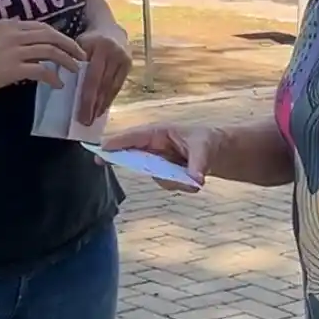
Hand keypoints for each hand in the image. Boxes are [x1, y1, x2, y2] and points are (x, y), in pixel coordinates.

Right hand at [0, 19, 86, 99]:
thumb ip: (10, 36)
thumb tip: (28, 42)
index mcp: (9, 24)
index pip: (42, 26)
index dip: (59, 35)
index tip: (69, 44)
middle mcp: (14, 33)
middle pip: (51, 35)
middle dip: (70, 45)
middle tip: (81, 55)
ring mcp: (14, 50)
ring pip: (50, 50)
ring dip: (66, 60)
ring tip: (75, 69)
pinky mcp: (13, 69)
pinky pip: (41, 70)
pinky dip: (53, 76)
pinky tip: (58, 84)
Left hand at [75, 30, 131, 123]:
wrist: (110, 29)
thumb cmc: (89, 41)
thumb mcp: (79, 45)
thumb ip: (73, 62)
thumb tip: (64, 87)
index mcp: (99, 47)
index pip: (92, 78)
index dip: (86, 98)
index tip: (80, 115)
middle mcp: (114, 52)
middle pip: (103, 85)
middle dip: (94, 106)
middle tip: (86, 123)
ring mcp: (124, 58)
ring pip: (112, 87)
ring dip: (102, 105)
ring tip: (93, 118)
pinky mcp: (129, 64)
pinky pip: (118, 85)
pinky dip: (110, 98)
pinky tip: (102, 108)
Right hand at [100, 123, 221, 190]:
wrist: (217, 152)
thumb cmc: (207, 142)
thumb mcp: (205, 150)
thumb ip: (198, 165)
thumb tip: (195, 180)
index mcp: (160, 133)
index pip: (135, 136)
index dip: (117, 142)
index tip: (101, 148)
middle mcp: (154, 146)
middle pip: (131, 153)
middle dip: (121, 158)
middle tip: (101, 160)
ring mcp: (157, 160)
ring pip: (152, 174)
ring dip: (170, 180)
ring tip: (193, 180)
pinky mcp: (163, 172)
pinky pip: (164, 182)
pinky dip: (179, 185)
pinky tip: (194, 182)